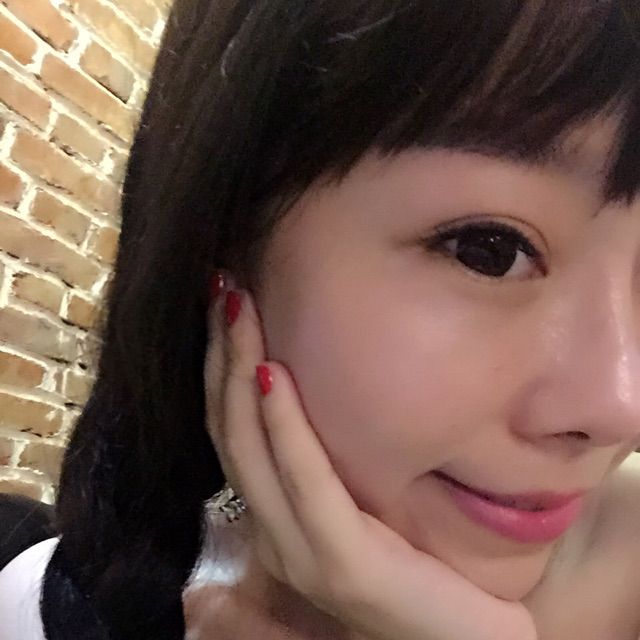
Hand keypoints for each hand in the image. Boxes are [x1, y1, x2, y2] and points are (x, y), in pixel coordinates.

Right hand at [204, 280, 536, 639]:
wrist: (466, 639)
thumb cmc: (418, 565)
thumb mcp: (360, 504)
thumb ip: (326, 464)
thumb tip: (308, 385)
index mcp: (275, 520)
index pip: (231, 434)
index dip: (218, 369)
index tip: (225, 305)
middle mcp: (274, 536)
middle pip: (230, 432)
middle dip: (222, 354)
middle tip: (224, 288)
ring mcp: (302, 554)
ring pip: (251, 451)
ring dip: (240, 372)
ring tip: (239, 309)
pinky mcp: (344, 564)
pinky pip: (306, 483)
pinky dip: (284, 426)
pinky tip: (273, 374)